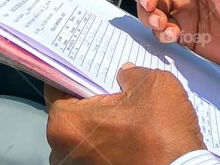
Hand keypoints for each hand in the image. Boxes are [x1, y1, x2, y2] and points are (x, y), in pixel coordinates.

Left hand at [46, 64, 204, 164]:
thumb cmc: (163, 135)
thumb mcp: (153, 85)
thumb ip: (132, 74)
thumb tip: (125, 74)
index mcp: (66, 124)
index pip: (56, 88)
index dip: (73, 74)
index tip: (85, 67)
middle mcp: (63, 151)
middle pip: (70, 115)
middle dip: (89, 102)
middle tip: (112, 90)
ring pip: (83, 138)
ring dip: (100, 126)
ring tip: (127, 114)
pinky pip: (96, 154)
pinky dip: (109, 144)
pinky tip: (131, 134)